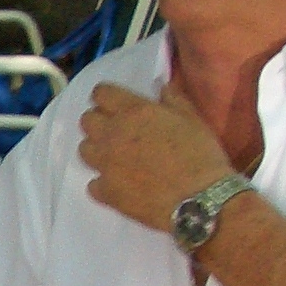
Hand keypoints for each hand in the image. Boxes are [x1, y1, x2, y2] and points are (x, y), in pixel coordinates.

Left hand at [79, 82, 237, 235]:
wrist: (200, 199)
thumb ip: (173, 99)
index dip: (106, 97)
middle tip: (117, 130)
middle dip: (99, 121)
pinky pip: (93, 184)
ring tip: (115, 157)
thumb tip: (161, 86)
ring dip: (97, 149)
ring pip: (84, 150)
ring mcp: (105, 165)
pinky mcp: (107, 192)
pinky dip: (103, 183)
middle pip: (87, 120)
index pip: (101, 93)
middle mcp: (112, 135)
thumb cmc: (200, 154)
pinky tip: (119, 185)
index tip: (115, 104)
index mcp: (133, 112)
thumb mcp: (192, 118)